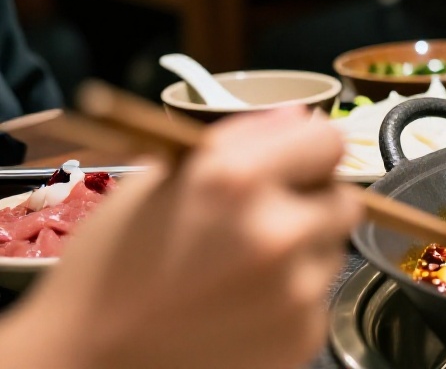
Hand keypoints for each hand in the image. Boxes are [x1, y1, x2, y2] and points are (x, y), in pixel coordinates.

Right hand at [5, 108, 360, 368]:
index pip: (328, 141)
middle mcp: (278, 231)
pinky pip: (317, 299)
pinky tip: (240, 307)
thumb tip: (300, 117)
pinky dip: (291, 299)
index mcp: (236, 179)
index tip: (292, 164)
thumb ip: (240, 142)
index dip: (307, 151)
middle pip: (343, 199)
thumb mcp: (157, 182)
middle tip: (267, 220)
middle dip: (311, 204)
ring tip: (242, 270)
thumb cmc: (110, 265)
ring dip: (303, 252)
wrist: (87, 361)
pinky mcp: (304, 335)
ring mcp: (297, 289)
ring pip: (332, 250)